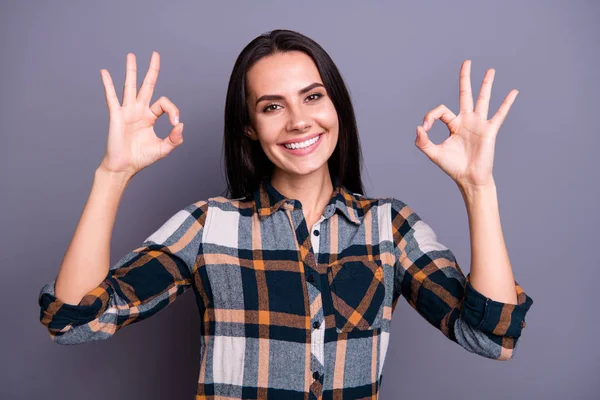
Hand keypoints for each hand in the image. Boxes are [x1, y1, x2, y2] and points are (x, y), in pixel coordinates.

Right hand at [99, 51, 183, 176]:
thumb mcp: (164, 149)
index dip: (173, 110)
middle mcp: (139, 110)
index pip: (164, 104)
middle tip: (155, 54)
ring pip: (130, 86)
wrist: (124, 167)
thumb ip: (175, 138)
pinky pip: (112, 97)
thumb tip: (181, 125)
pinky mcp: (116, 115)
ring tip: (131, 55)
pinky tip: (104, 72)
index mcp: (150, 117)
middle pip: (146, 85)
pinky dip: (108, 84)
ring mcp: (127, 111)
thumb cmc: (141, 158)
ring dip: (131, 71)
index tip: (176, 123)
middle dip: (151, 70)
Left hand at [415, 59, 518, 188]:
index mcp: (453, 124)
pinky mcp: (489, 130)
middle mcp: (466, 121)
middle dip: (465, 78)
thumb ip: (423, 142)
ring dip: (486, 84)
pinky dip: (506, 103)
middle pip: (465, 94)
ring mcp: (479, 124)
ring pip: (483, 99)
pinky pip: (499, 114)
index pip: (441, 111)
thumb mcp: (433, 153)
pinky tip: (513, 91)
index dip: (430, 116)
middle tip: (466, 62)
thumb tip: (418, 127)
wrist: (469, 179)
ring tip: (490, 70)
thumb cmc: (453, 167)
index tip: (425, 129)